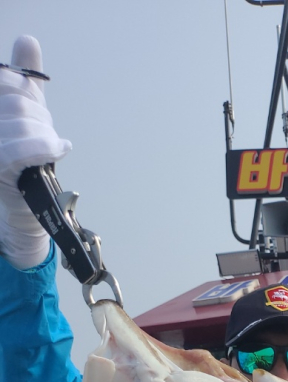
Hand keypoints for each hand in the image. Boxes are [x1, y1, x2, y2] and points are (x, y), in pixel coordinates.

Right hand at [0, 36, 70, 267]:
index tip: (32, 111)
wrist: (27, 211)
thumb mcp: (28, 116)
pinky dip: (47, 147)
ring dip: (45, 136)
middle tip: (45, 138)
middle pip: (17, 102)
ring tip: (48, 150)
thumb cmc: (26, 163)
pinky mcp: (0, 168)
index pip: (6, 81)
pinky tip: (59, 151)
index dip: (23, 91)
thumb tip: (26, 42)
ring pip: (23, 122)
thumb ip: (23, 80)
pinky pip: (24, 148)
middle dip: (40, 118)